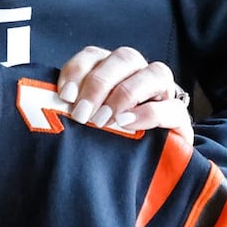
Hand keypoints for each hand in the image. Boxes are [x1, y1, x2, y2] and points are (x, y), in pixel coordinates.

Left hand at [56, 46, 192, 138]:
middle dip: (99, 83)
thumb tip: (47, 106)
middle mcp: (139, 74)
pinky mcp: (179, 119)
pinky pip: (173, 106)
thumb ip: (74, 107)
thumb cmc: (106, 140)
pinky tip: (127, 124)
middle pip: (124, 58)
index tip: (64, 95)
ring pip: (155, 72)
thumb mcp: (87, 120)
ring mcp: (163, 94)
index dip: (78, 70)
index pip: (95, 54)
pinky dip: (149, 113)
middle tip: (82, 114)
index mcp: (112, 70)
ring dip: (125, 94)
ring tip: (105, 120)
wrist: (145, 172)